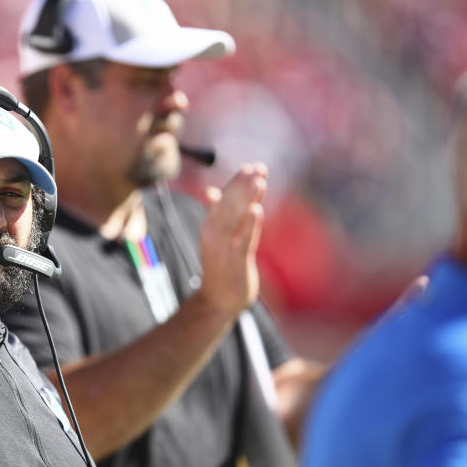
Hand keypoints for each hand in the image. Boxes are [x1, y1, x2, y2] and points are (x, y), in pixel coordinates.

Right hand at [194, 163, 266, 317]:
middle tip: (257, 168)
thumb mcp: (216, 238)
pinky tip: (257, 209)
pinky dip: (250, 224)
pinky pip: (243, 239)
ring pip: (236, 218)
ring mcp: (223, 248)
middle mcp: (212, 235)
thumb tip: (211, 192)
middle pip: (228, 205)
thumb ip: (219, 215)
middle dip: (243, 185)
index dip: (236, 182)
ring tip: (259, 180)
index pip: (222, 199)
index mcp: (208, 227)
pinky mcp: (236, 262)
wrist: (218, 299)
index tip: (251, 167)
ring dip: (247, 198)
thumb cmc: (220, 265)